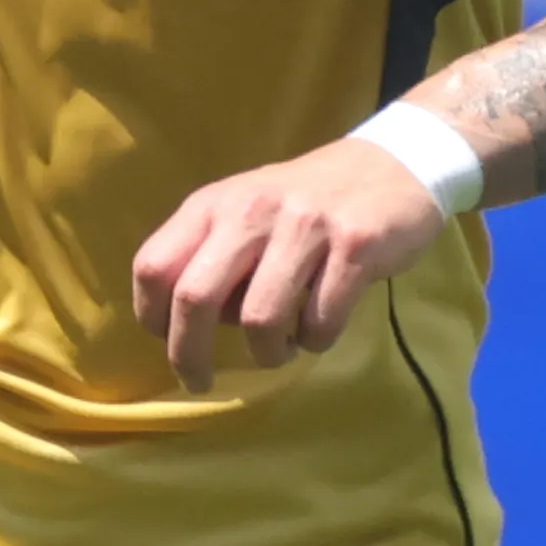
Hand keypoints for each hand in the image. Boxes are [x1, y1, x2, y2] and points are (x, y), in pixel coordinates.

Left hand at [129, 135, 449, 392]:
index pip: (154, 266)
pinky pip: (320, 320)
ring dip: (266, 353)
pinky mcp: (355, 246)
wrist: (393, 164)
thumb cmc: (305, 201)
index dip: (152, 316)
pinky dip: (315, 340)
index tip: (168, 341)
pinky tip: (318, 330)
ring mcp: (305, 227)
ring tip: (278, 350)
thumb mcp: (245, 210)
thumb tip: (182, 325)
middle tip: (199, 381)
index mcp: (214, 204)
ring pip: (261, 318)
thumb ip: (209, 254)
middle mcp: (252, 210)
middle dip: (190, 355)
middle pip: (195, 298)